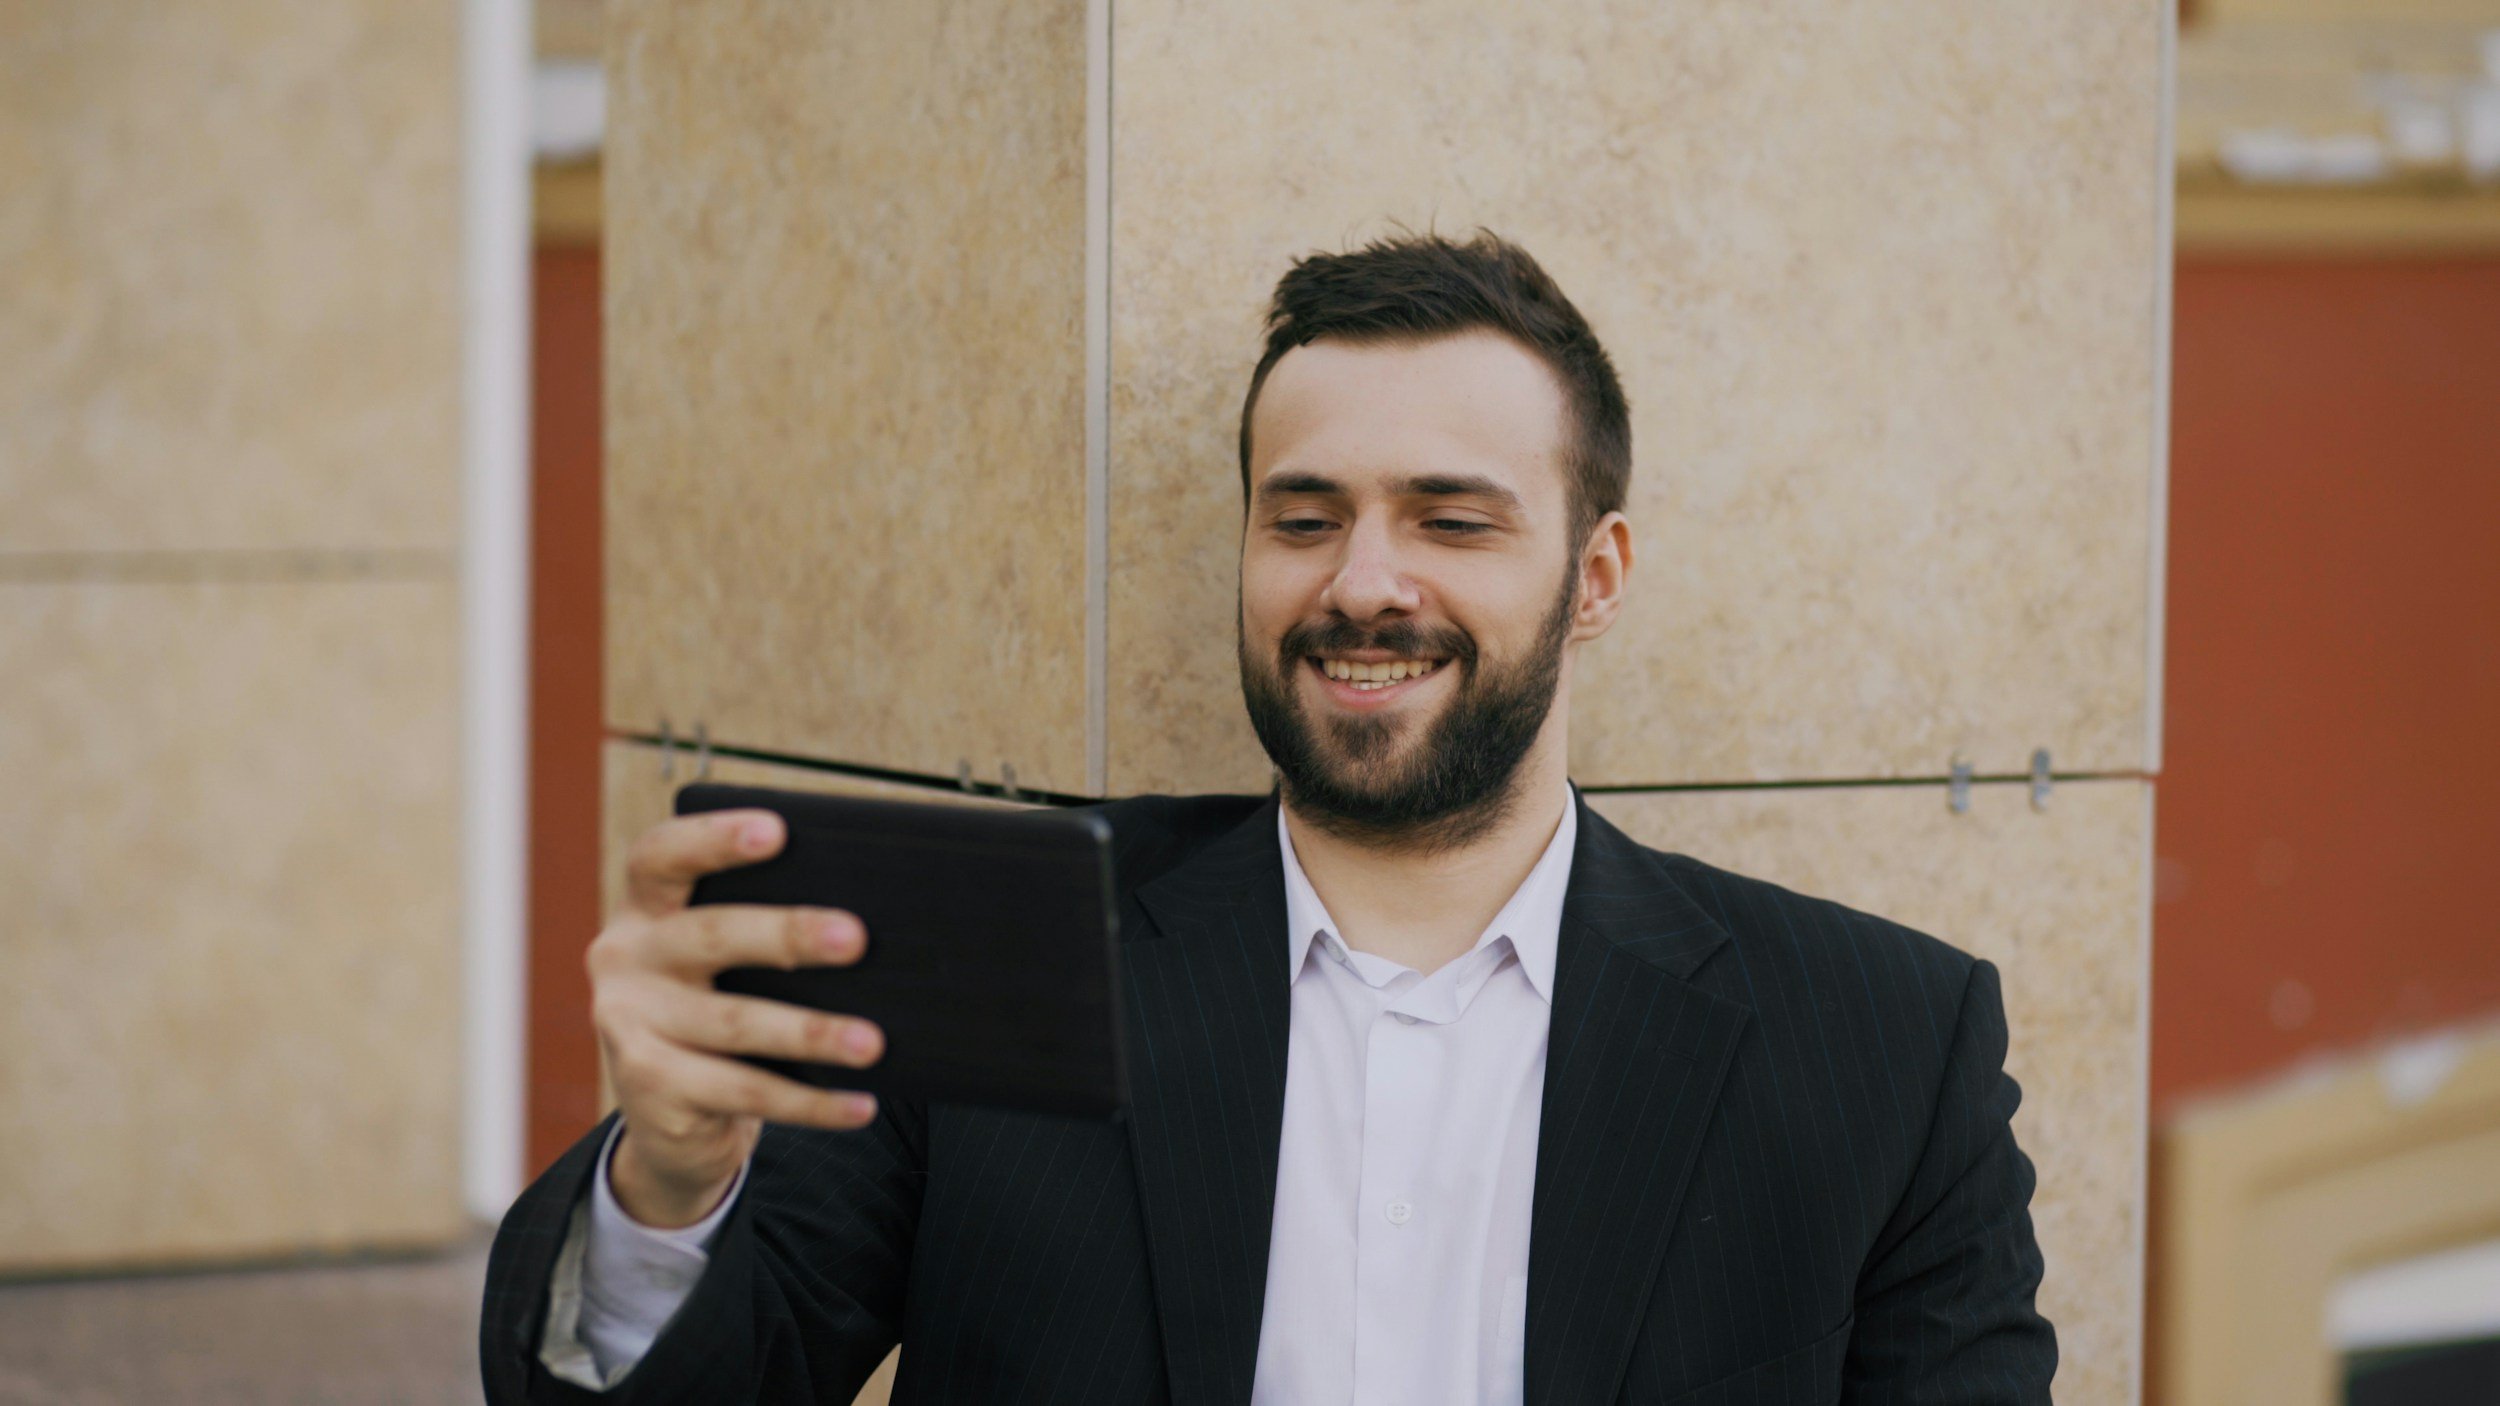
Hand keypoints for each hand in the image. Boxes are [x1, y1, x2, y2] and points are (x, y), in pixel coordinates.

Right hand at [587, 807, 883, 1227]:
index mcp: (646, 911)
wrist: (669, 1120)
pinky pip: (744, 1092)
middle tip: (855, 938)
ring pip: (733, 1023)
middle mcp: (625, 959)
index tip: (776, 829)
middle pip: (711, 935)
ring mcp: (629, 1025)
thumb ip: (767, 939)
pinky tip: (860, 1103)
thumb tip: (867, 933)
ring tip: (871, 1041)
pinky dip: (811, 1102)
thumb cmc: (719, 1015)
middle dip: (788, 934)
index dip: (714, 838)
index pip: (662, 857)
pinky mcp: (650, 1088)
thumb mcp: (728, 967)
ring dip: (811, 1032)